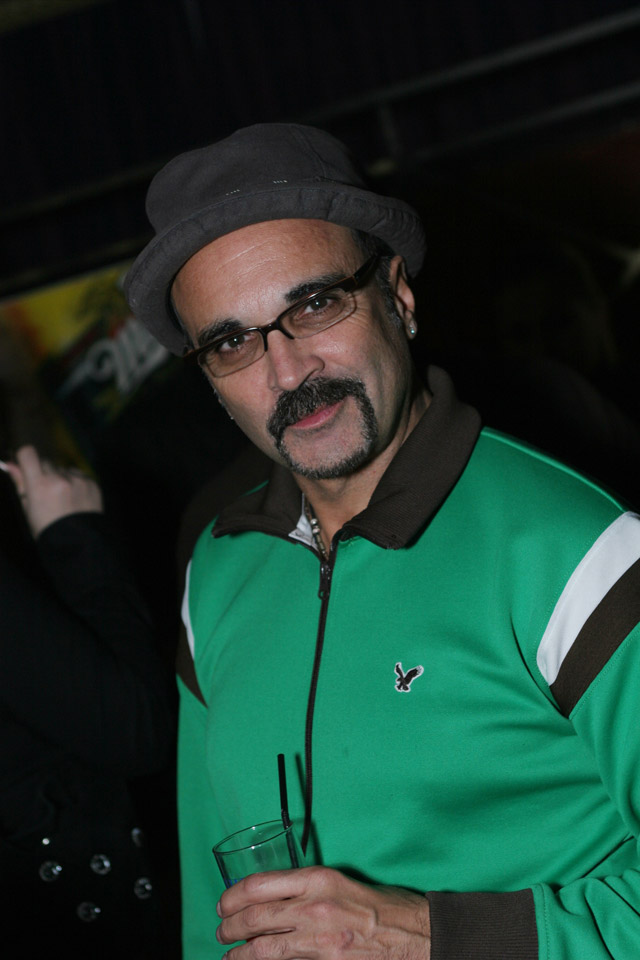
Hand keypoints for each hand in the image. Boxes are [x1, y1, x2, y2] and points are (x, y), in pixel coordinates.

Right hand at [7, 445, 102, 536]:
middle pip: (46, 461)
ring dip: (61, 477)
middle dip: (43, 472)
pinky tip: (75, 498)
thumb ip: (21, 484)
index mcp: (40, 485)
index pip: (28, 453)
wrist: (78, 543)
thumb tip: (10, 464)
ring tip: (63, 497)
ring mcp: (78, 480)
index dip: (25, 458)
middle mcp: (59, 478)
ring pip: (63, 468)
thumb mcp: (28, 509)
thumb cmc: (46, 529)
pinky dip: (75, 482)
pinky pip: (79, 474)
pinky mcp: (92, 483)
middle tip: (45, 490)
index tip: (26, 466)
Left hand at [216, 865, 430, 959]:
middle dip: (230, 925)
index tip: (224, 903)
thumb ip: (306, 889)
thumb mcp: (340, 881)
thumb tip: (273, 900)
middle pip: (255, 917)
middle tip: (221, 929)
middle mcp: (314, 906)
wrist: (415, 933)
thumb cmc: (381, 904)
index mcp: (317, 878)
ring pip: (263, 948)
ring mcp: (319, 939)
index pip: (259, 885)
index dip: (233, 896)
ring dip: (239, 952)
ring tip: (229, 952)